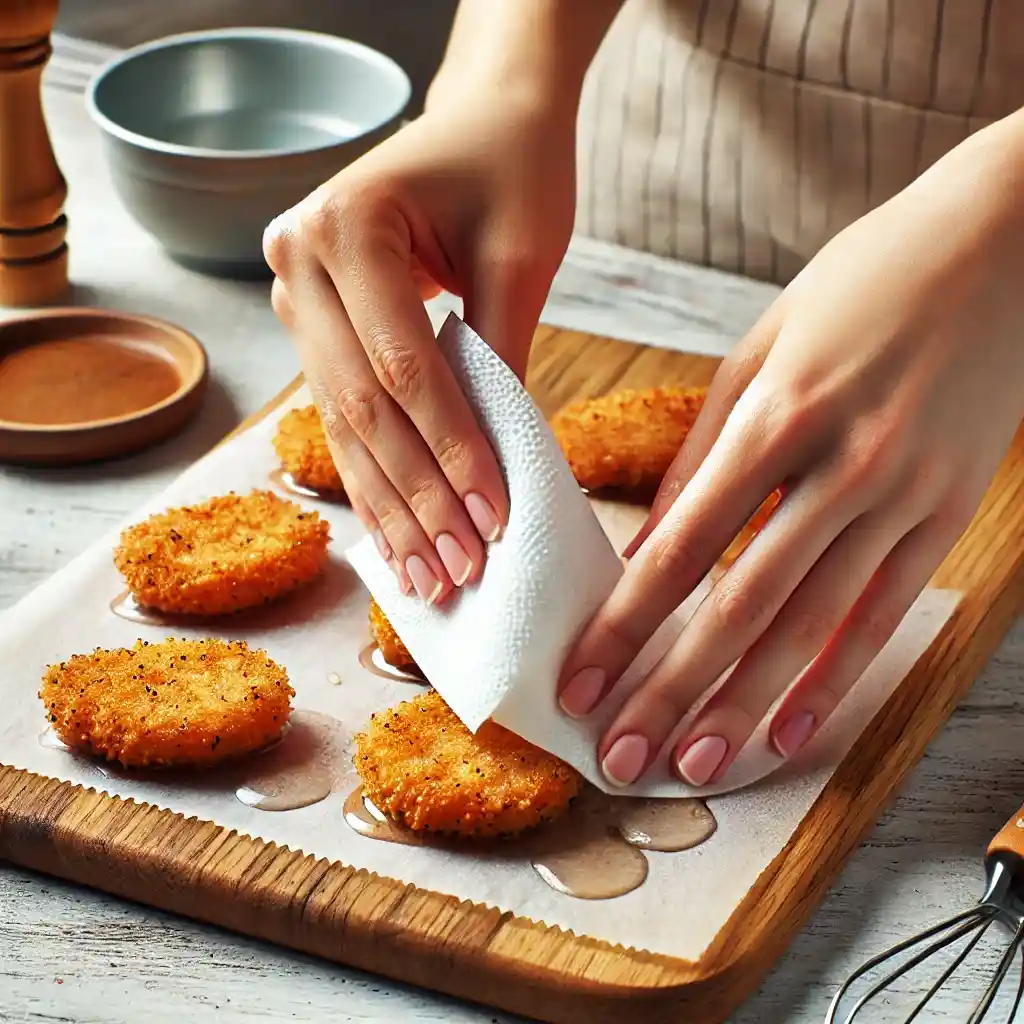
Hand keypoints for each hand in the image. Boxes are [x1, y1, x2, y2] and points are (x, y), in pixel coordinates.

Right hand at [264, 89, 575, 603]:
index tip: (495, 518)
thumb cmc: (510, 167)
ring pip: (344, 427)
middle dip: (418, 497)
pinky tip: (394, 540)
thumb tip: (496, 465)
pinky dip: (374, 482)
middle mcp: (297, 263)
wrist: (482, 117)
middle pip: (363, 408)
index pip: (402, 367)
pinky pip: (342, 418)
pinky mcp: (312, 326)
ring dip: (392, 509)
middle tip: (461, 570)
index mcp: (344, 227)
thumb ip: (499, 354)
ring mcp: (294, 297)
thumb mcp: (519, 252)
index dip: (450, 450)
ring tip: (430, 578)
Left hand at [558, 122, 1023, 787]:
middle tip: (617, 754)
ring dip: (745, 707)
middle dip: (669, 690)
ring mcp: (903, 496)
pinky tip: (788, 733)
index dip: (624, 623)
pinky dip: (835, 681)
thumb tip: (651, 541)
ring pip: (811, 627)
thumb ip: (704, 449)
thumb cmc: (861, 285)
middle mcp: (840, 466)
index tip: (579, 678)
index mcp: (777, 413)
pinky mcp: (947, 514)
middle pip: (739, 604)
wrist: (1000, 242)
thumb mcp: (762, 346)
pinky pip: (884, 615)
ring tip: (692, 765)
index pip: (681, 544)